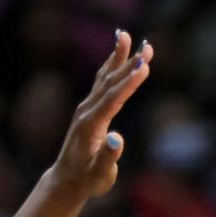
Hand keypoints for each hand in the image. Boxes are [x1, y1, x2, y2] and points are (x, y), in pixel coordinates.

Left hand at [47, 30, 152, 201]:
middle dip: (129, 64)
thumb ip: (108, 158)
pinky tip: (120, 54)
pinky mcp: (91, 107)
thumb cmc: (88, 180)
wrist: (68, 178)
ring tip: (128, 36)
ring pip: (106, 77)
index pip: (113, 99)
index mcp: (91, 125)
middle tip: (147, 47)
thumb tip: (119, 140)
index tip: (144, 66)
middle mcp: (87, 110)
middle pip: (111, 82)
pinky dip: (112, 65)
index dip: (129, 83)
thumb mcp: (99, 175)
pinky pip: (103, 82)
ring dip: (119, 57)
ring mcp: (87, 107)